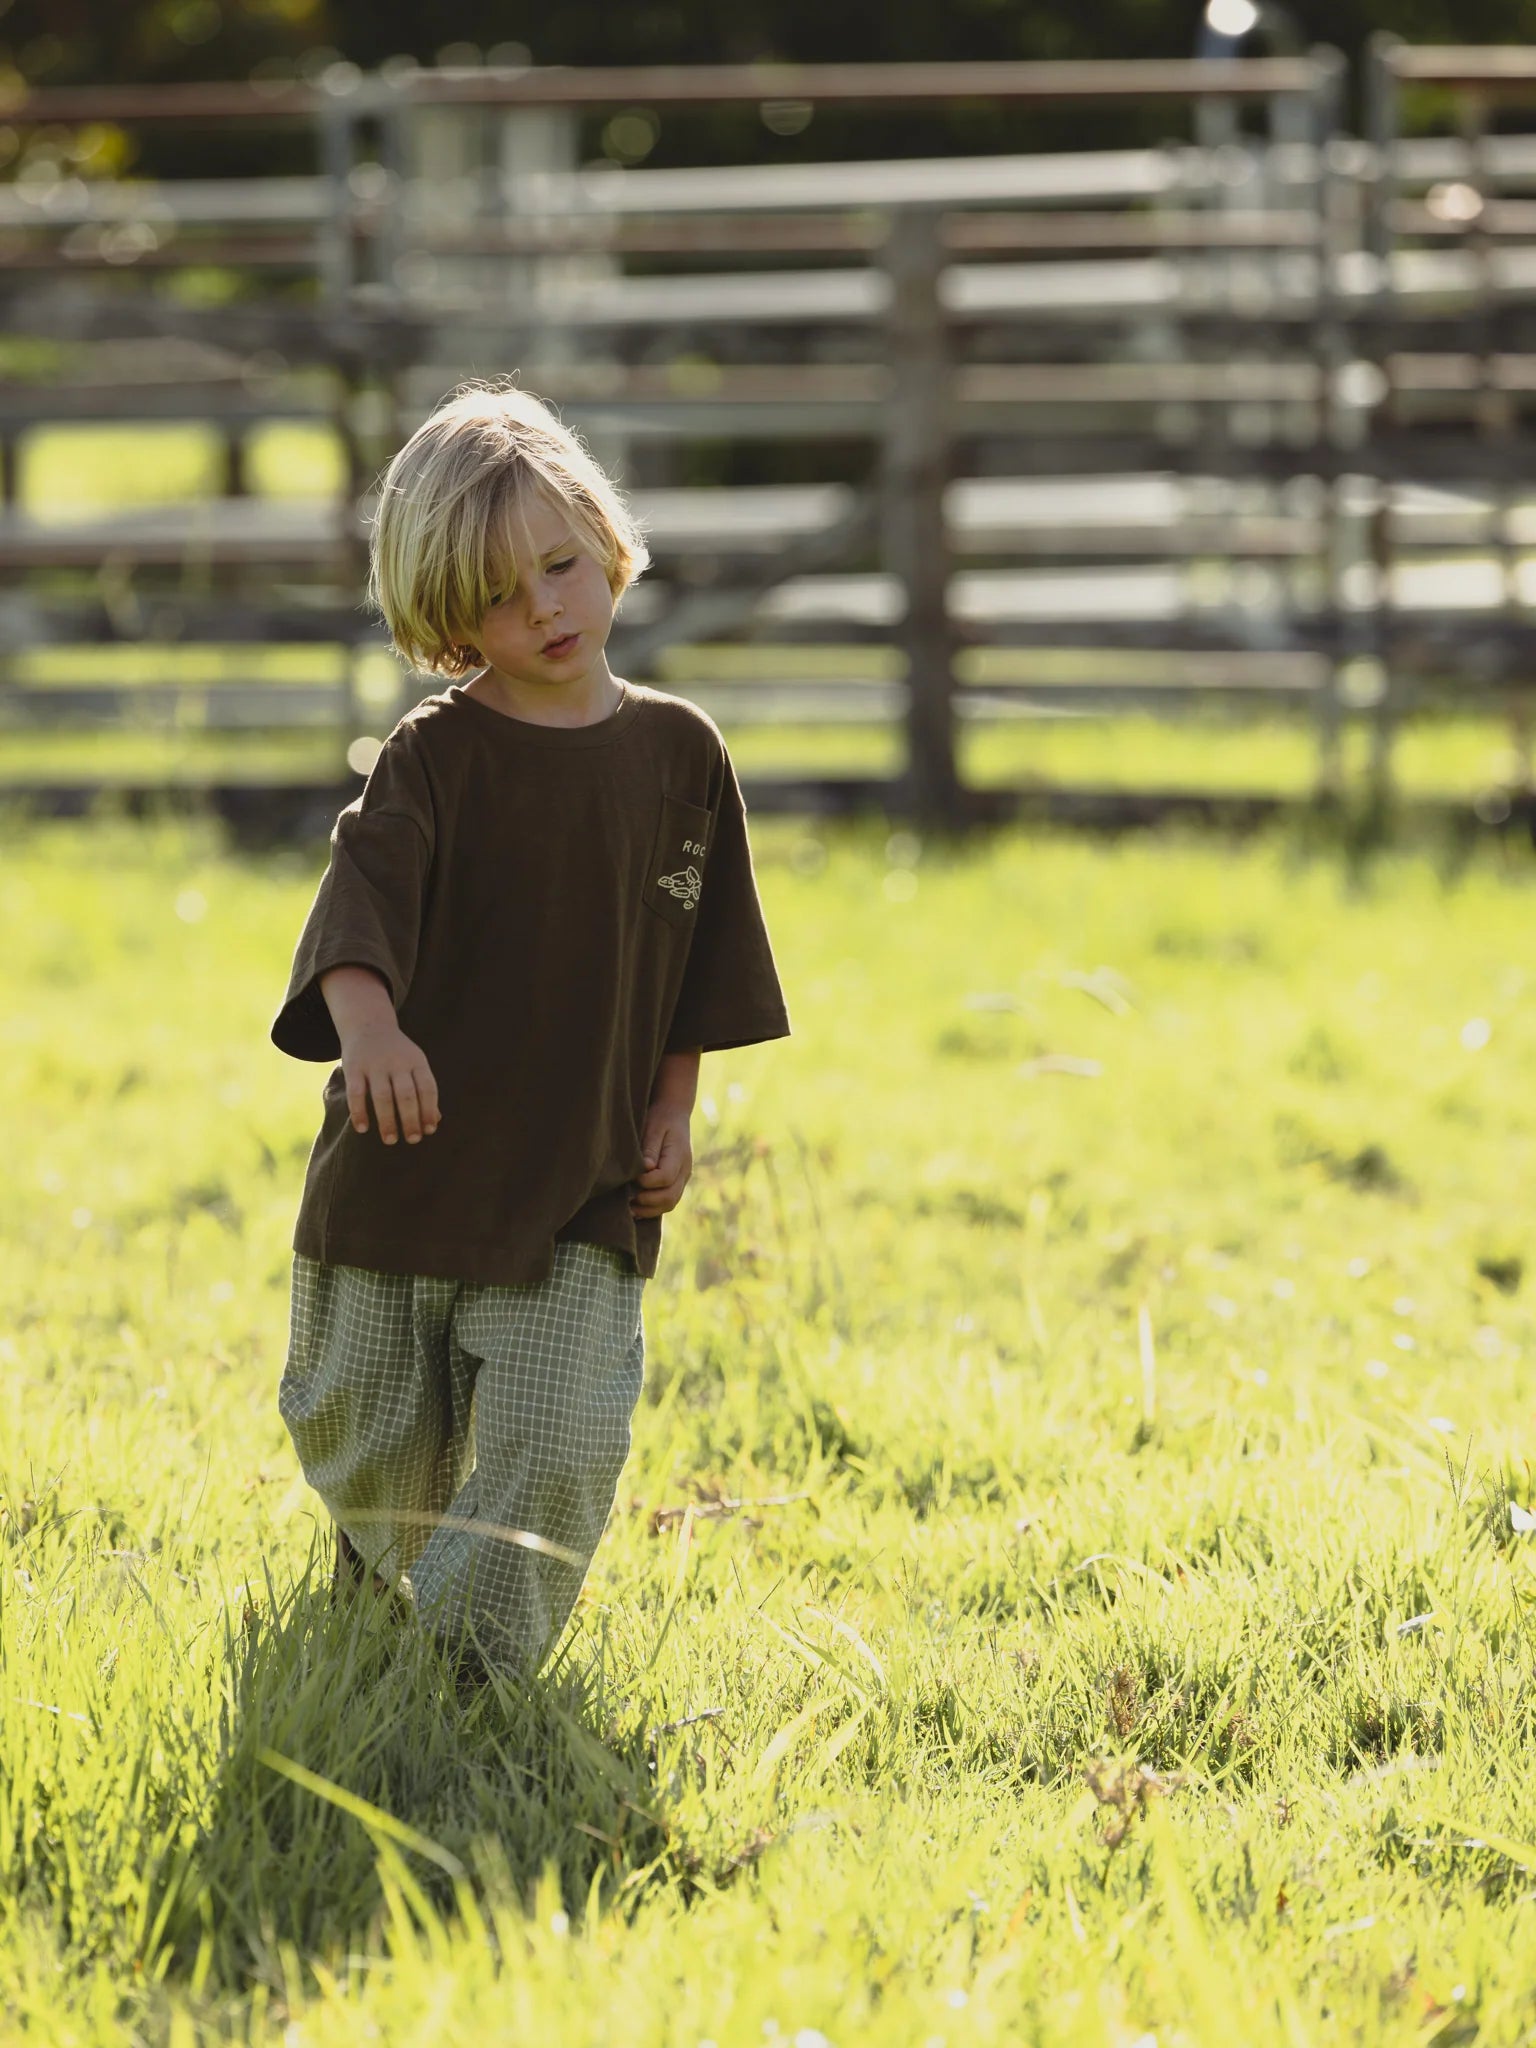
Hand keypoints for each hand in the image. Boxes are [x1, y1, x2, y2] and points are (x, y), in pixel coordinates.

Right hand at [339, 1021, 440, 1144]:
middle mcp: (397, 1062)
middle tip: (413, 1140)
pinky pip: (356, 1093)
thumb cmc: (397, 1053)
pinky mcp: (353, 1067)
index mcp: (417, 1061)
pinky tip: (363, 1129)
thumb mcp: (415, 1064)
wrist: (368, 1024)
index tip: (429, 1130)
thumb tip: (435, 1121)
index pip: (427, 1088)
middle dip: (411, 1120)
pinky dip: (359, 1112)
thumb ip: (424, 1090)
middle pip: (406, 1095)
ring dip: (387, 1120)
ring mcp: (374, 1064)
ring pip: (382, 1096)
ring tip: (390, 1140)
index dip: (430, 1110)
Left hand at [630, 1103, 692, 1217]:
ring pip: (670, 1203)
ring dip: (649, 1209)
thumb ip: (649, 1148)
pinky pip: (668, 1202)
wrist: (675, 1114)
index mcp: (679, 1156)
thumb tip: (645, 1168)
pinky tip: (636, 1208)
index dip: (646, 1182)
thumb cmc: (660, 1118)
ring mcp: (683, 1178)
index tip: (631, 1178)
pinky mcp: (677, 1182)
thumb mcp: (653, 1127)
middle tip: (626, 1199)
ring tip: (628, 1208)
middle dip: (646, 1201)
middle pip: (669, 1196)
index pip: (665, 1177)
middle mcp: (685, 1170)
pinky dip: (653, 1209)